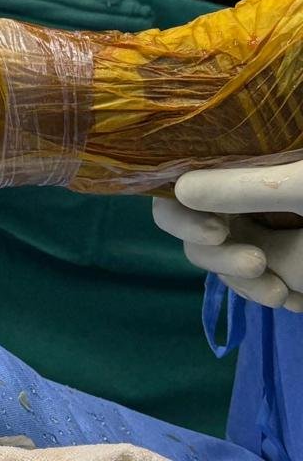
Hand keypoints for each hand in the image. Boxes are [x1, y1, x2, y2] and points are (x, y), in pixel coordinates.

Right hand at [153, 163, 302, 310]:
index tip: (216, 234)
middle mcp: (234, 198)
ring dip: (246, 285)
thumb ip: (243, 188)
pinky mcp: (276, 256)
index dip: (182, 217)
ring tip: (282, 296)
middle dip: (221, 260)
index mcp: (233, 168)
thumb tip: (179, 190)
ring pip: (223, 264)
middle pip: (196, 236)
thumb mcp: (298, 186)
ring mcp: (254, 230)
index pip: (177, 189)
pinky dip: (266, 291)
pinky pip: (253, 280)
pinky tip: (294, 300)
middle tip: (258, 266)